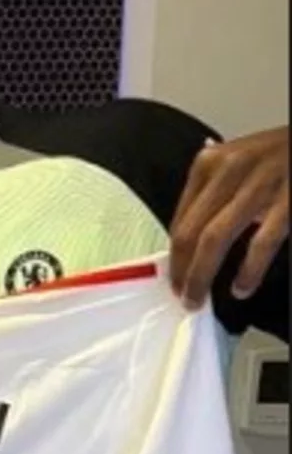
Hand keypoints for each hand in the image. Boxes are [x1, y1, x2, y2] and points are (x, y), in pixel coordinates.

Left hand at [170, 125, 288, 308]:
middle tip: (183, 296)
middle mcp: (228, 171)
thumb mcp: (236, 163)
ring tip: (199, 298)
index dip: (174, 254)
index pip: (180, 218)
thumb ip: (212, 192)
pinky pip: (261, 242)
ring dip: (202, 275)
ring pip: (214, 239)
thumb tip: (188, 235)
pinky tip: (241, 287)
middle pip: (190, 231)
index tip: (173, 277)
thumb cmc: (278, 155)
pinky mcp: (288, 200)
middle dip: (181, 270)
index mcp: (209, 163)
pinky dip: (249, 271)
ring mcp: (259, 184)